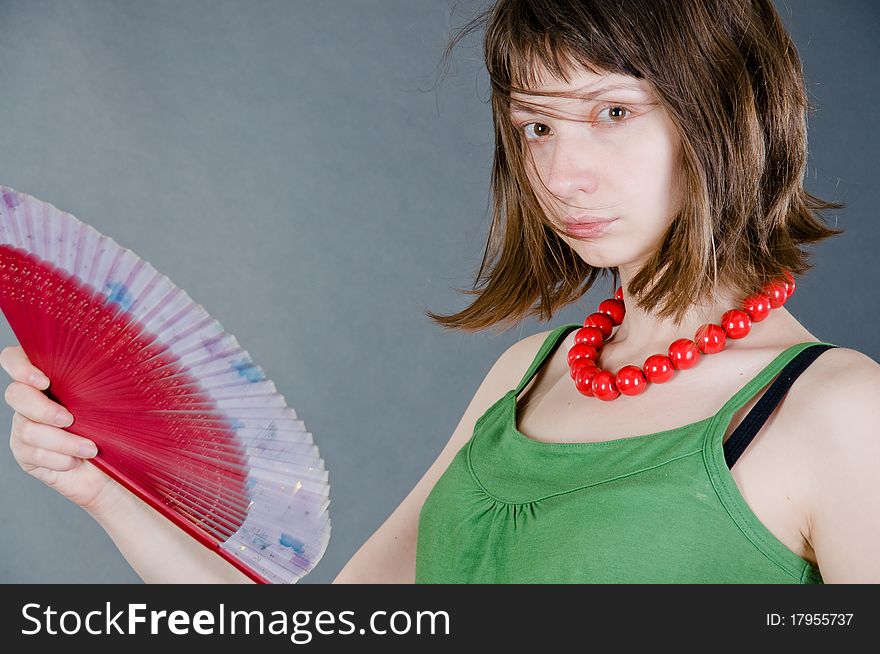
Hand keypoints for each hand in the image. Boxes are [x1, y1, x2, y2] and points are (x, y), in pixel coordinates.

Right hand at [2, 345, 122, 516]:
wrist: (114, 468)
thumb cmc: (118, 429)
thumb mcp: (118, 399)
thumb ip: (107, 379)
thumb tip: (124, 359)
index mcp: (50, 378)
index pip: (15, 359)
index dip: (20, 365)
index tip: (44, 381)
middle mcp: (32, 401)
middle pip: (15, 394)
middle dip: (43, 408)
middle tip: (69, 420)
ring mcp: (25, 428)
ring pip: (27, 430)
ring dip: (63, 442)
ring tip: (89, 448)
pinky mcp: (26, 455)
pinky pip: (33, 455)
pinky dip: (59, 459)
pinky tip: (75, 461)